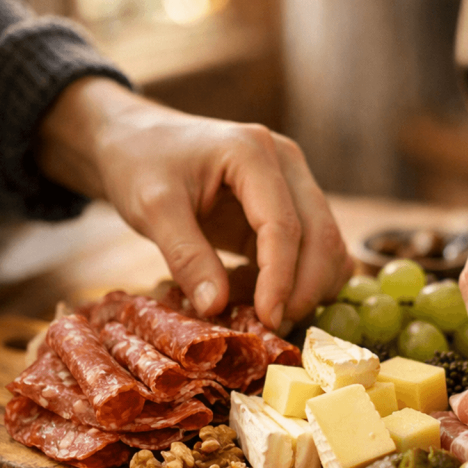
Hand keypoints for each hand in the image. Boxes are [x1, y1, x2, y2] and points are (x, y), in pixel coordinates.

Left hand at [36, 78, 352, 328]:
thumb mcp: (152, 208)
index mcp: (254, 152)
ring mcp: (295, 183)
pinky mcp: (292, 207)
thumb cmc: (140, 162)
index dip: (280, 279)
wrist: (138, 140)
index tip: (268, 321)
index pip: (284, 225)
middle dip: (304, 289)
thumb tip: (217, 308)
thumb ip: (186, 256)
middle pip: (322, 236)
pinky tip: (257, 291)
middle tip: (270, 328)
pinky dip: (299, 280)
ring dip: (305, 287)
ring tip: (254, 308)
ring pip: (329, 246)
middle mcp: (287, 163)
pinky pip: (315, 252)